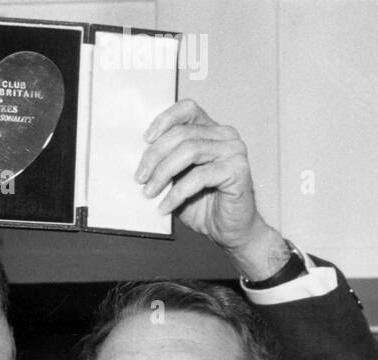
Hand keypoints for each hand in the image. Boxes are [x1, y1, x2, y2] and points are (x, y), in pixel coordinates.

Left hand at [136, 99, 287, 280]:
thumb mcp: (177, 180)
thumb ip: (165, 165)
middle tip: (139, 178)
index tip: (145, 139)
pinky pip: (200, 176)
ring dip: (163, 173)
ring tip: (149, 193)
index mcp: (210, 131)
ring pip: (190, 151)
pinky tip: (165, 207)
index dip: (165, 120)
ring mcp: (234, 151)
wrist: (228, 230)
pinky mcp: (238, 170)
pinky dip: (177, 193)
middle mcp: (225, 136)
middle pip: (183, 134)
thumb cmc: (202, 205)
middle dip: (155, 156)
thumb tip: (139, 162)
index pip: (188, 110)